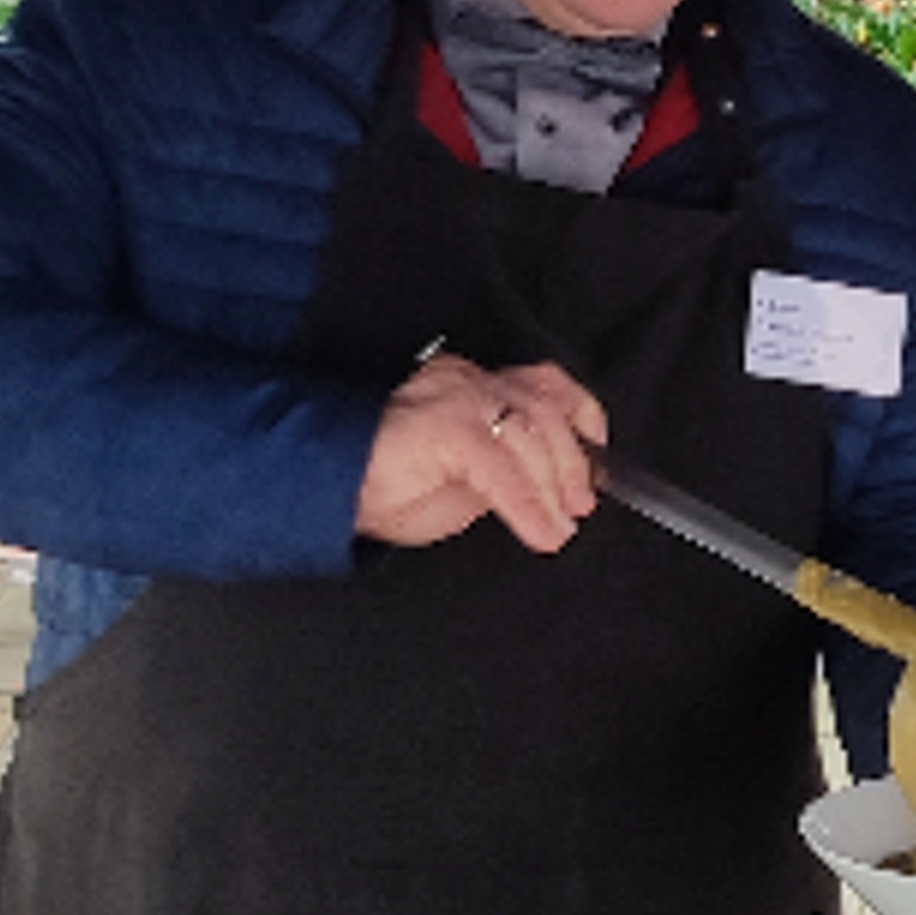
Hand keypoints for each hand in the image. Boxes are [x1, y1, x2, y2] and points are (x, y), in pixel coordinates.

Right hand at [354, 352, 606, 551]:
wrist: (318, 486)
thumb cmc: (377, 485)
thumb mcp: (456, 484)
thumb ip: (500, 474)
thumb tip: (542, 490)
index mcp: (470, 385)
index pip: (544, 385)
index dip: (581, 417)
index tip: (597, 458)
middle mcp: (467, 381)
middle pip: (546, 407)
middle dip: (573, 461)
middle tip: (578, 505)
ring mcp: (456, 398)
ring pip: (532, 431)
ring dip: (554, 486)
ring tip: (559, 527)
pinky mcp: (445, 426)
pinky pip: (502, 467)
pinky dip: (528, 504)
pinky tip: (539, 533)